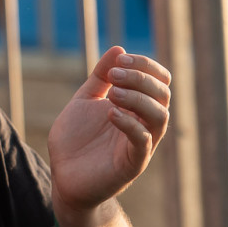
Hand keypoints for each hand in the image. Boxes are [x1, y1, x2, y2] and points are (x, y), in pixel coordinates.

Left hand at [47, 47, 170, 214]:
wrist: (64, 177)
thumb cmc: (76, 140)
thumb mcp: (84, 101)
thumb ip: (99, 77)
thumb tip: (118, 49)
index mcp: (137, 107)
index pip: (158, 80)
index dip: (145, 65)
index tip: (120, 59)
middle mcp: (145, 124)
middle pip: (163, 95)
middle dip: (141, 78)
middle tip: (114, 74)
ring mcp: (141, 145)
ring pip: (160, 117)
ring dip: (139, 99)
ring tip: (114, 93)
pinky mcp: (132, 164)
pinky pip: (143, 143)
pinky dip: (131, 124)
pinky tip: (111, 113)